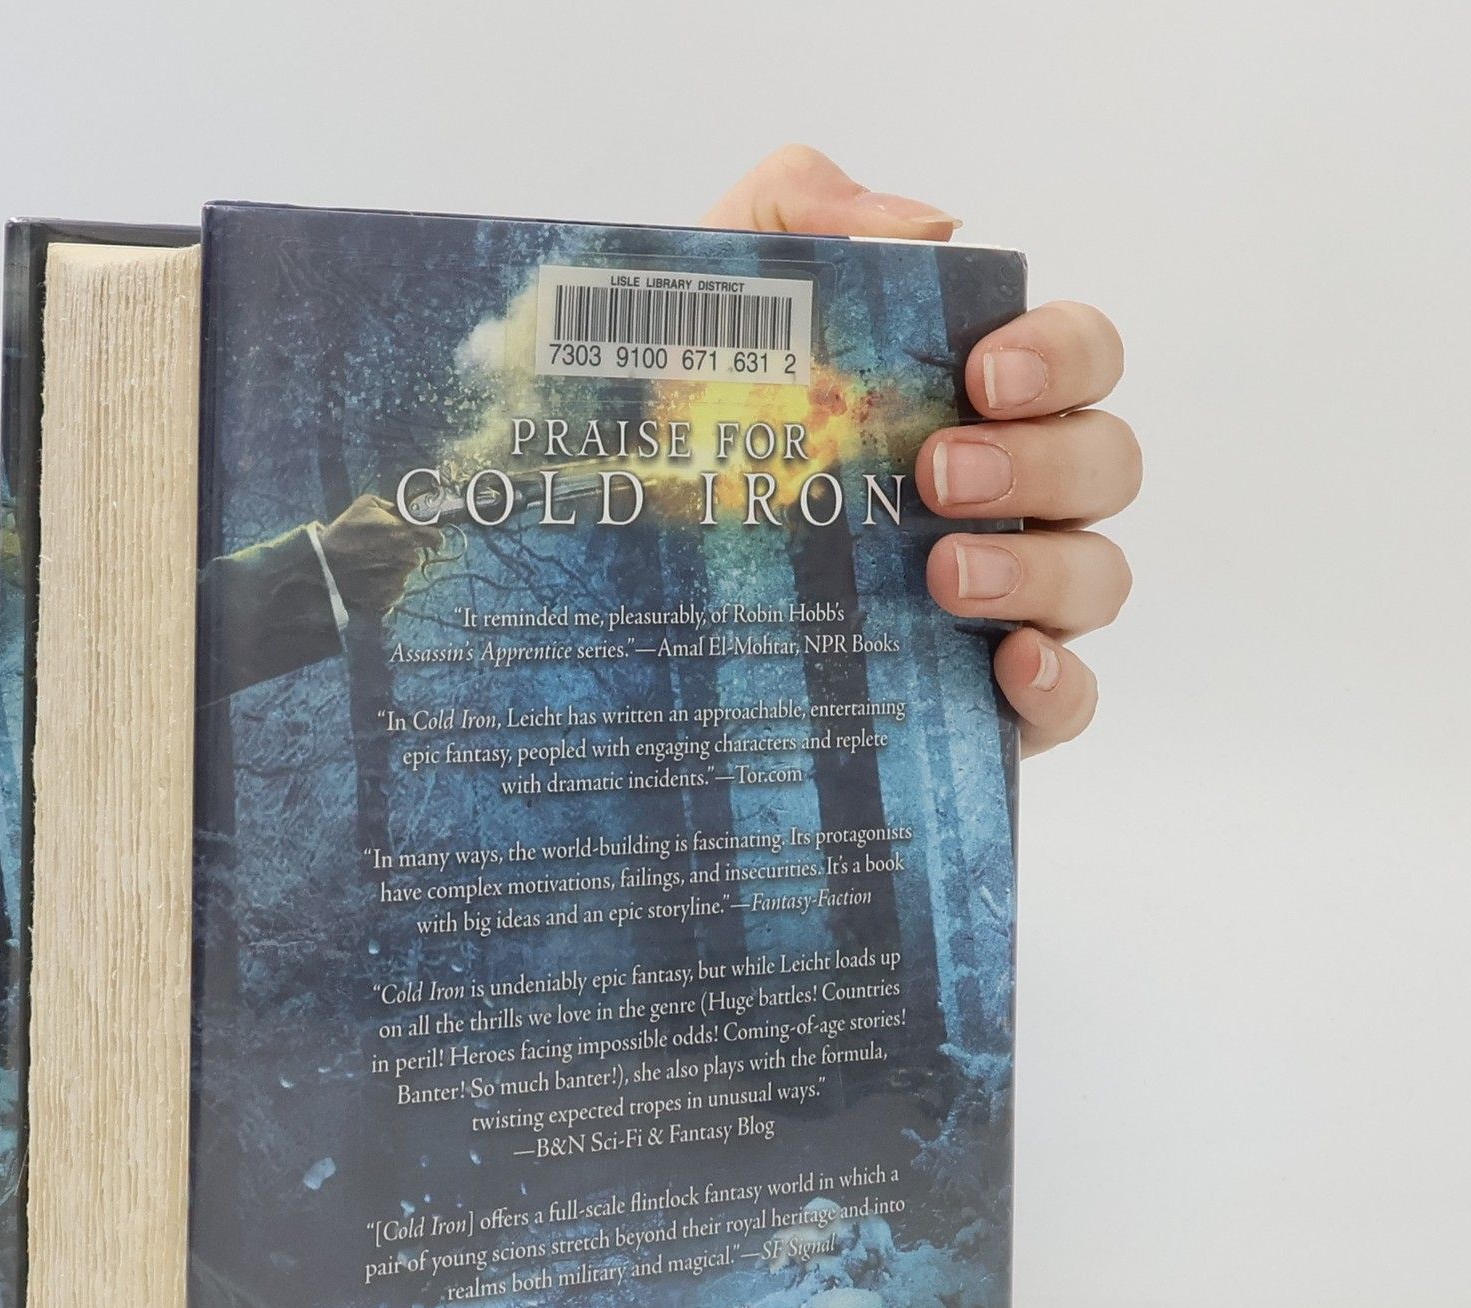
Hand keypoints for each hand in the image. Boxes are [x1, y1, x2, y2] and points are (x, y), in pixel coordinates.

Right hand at [317, 494, 439, 618]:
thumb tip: (406, 511)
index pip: (435, 537)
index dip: (432, 536)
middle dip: (403, 551)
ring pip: (404, 573)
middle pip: (415, 555)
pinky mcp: (387, 598)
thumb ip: (393, 506)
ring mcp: (398, 581)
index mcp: (406, 534)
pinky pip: (395, 591)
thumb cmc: (345, 529)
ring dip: (394, 569)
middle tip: (381, 549)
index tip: (426, 537)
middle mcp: (407, 559)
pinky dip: (386, 586)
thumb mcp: (367, 503)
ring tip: (371, 564)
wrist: (323, 561)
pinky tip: (370, 578)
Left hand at [706, 146, 1138, 755]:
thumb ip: (796, 212)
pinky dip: (1061, 684)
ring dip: (1039, 572)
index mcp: (971, 401)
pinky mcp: (980, 702)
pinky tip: (1007, 667)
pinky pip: (1070, 701)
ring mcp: (1005, 602)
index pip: (1080, 357)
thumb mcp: (705, 298)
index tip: (984, 375)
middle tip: (937, 476)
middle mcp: (1010, 497)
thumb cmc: (677, 426)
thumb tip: (929, 228)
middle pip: (1106, 464)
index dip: (1063, 356)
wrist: (595, 557)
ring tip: (942, 577)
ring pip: (1099, 578)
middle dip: (1042, 463)